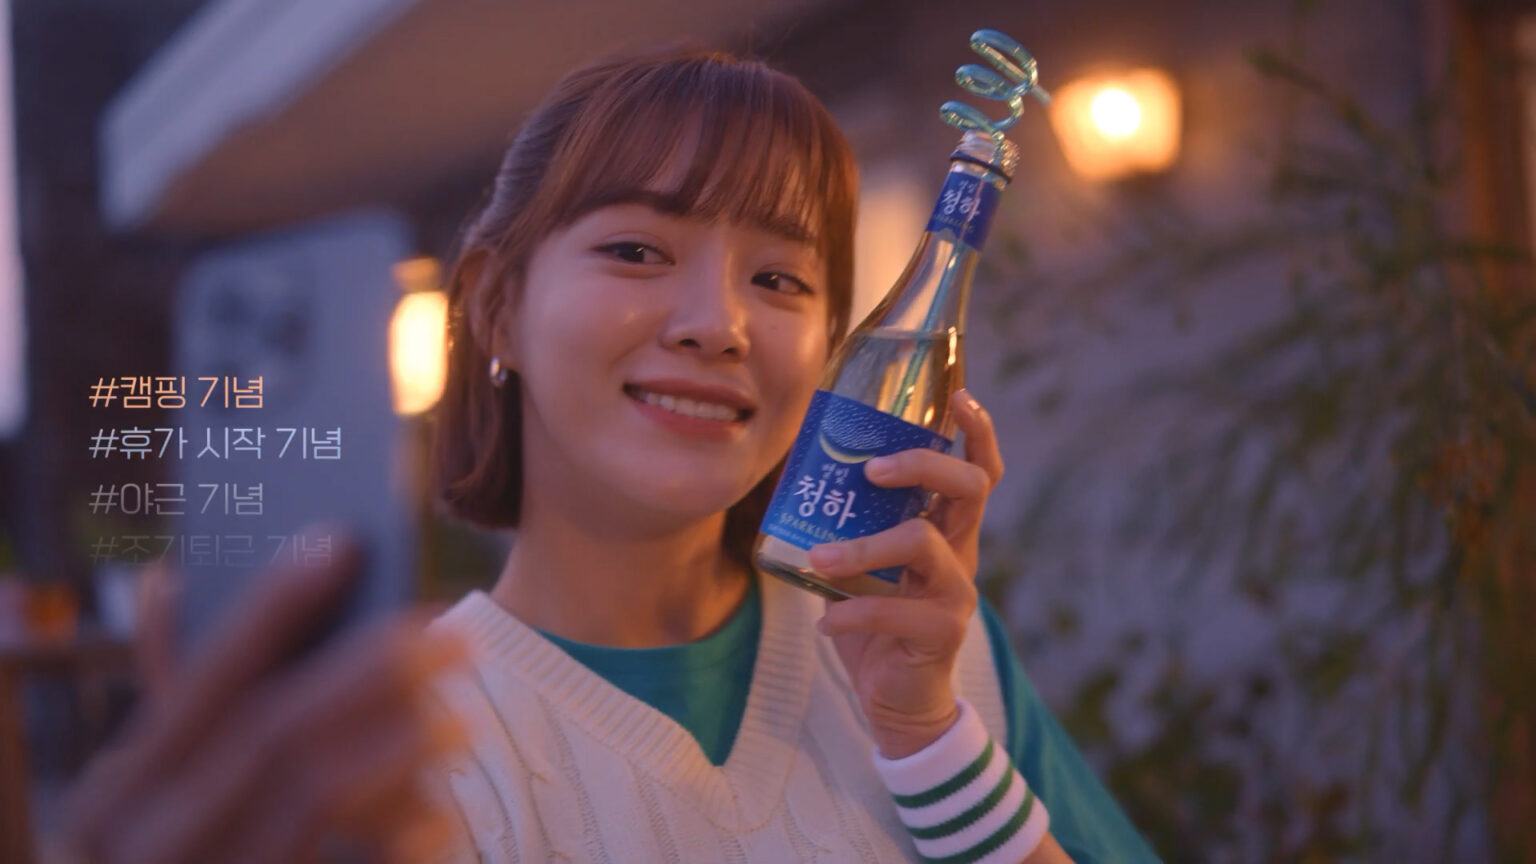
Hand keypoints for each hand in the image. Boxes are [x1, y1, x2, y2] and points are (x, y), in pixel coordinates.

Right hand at [63, 534, 469, 863]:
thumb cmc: (183, 848)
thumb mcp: (156, 790)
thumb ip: (176, 697)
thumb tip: (169, 579)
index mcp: (114, 799)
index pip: (204, 683)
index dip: (271, 608)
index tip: (341, 541)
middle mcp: (147, 844)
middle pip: (272, 735)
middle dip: (368, 672)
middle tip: (456, 638)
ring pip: (313, 798)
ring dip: (398, 748)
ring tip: (461, 721)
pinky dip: (395, 842)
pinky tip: (440, 818)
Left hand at [809, 389, 1004, 757]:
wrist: (894, 701)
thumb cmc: (876, 621)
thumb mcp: (860, 565)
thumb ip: (846, 527)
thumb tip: (800, 479)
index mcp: (947, 528)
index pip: (979, 469)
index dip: (977, 431)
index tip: (960, 396)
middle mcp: (961, 552)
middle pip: (970, 487)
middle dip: (923, 465)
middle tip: (872, 470)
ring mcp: (956, 592)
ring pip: (924, 544)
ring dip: (865, 546)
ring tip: (819, 559)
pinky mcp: (940, 632)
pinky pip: (896, 610)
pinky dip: (852, 614)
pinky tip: (826, 625)